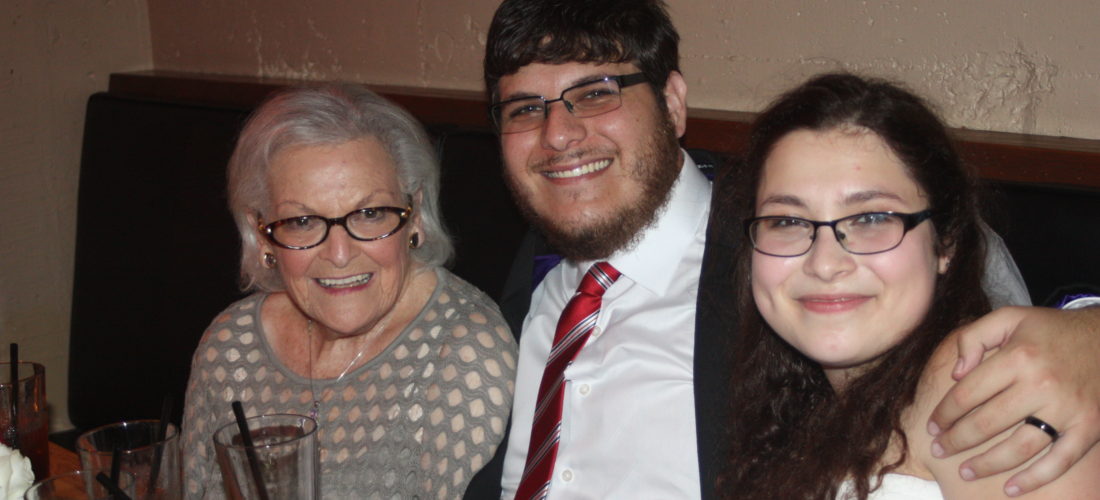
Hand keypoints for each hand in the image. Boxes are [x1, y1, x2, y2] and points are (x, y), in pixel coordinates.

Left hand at [927, 306, 1099, 495]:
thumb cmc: (1051, 330)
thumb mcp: (1009, 318)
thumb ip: (973, 337)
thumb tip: (955, 373)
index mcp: (1018, 357)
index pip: (968, 393)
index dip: (945, 413)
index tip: (932, 426)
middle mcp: (1042, 384)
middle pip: (988, 423)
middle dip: (957, 440)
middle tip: (938, 450)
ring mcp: (1067, 409)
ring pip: (1019, 447)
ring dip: (988, 464)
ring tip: (965, 471)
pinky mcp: (1089, 427)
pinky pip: (1060, 461)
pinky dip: (1035, 479)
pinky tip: (1011, 489)